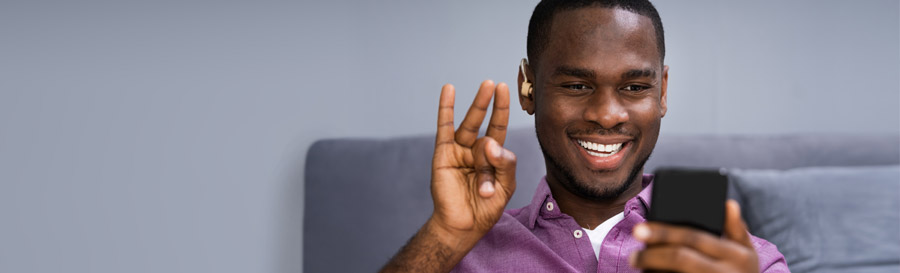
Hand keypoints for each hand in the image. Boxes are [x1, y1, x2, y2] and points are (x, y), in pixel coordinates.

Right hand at [429, 80, 516, 241]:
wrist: (463, 226)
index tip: (506, 90)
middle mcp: (475, 150)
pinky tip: (449, 90)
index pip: (499, 128)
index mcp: (493, 157)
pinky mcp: (443, 155)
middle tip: (497, 85)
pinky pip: (444, 129)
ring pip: (470, 128)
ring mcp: (458, 151)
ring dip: (478, 105)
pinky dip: (446, 109)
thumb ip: (504, 164)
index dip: (502, 110)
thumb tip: (490, 142)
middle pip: (484, 122)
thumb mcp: (506, 186)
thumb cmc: (486, 209)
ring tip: (486, 86)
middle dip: (491, 104)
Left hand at [630, 200, 758, 272]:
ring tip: (638, 266)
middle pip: (680, 258)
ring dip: (653, 270)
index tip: (639, 229)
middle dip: (651, 255)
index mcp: (737, 255)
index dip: (664, 232)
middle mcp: (727, 272)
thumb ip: (736, 230)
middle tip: (632, 256)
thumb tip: (728, 203)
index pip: (693, 237)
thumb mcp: (746, 253)